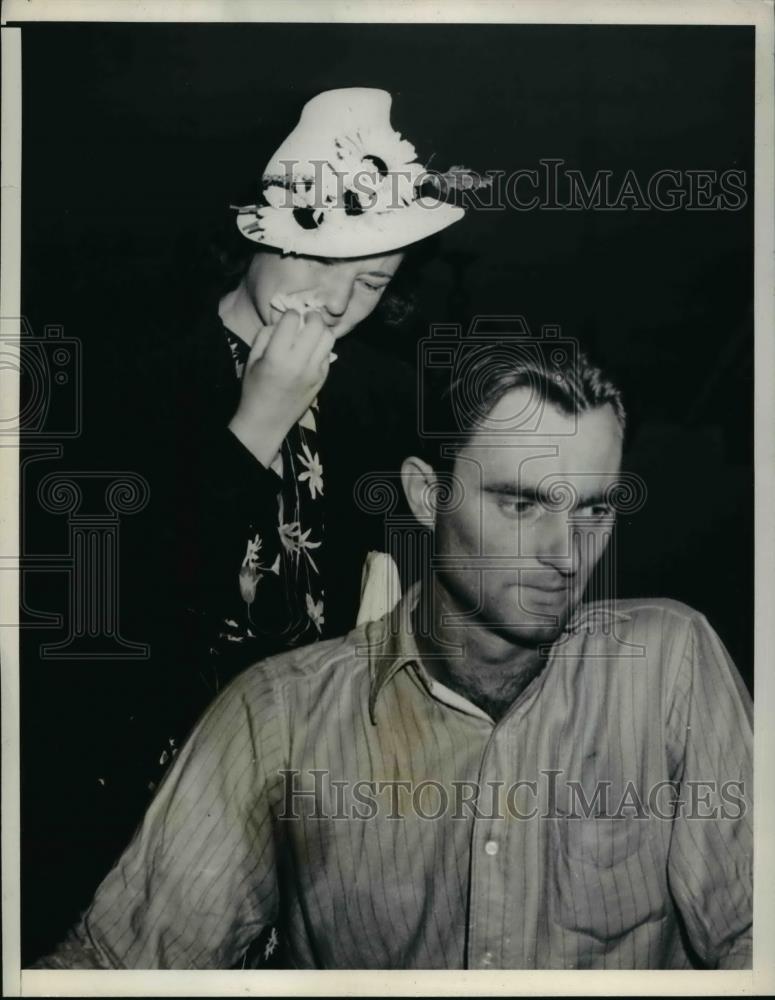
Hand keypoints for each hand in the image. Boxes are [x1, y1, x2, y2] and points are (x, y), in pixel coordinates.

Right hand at [228, 310, 334, 467]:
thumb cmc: (254, 388)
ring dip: (320, 331)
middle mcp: (299, 362)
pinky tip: (311, 352)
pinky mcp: (322, 379)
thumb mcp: (252, 359)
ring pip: (328, 338)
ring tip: (311, 334)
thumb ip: (266, 335)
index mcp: (277, 356)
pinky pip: (328, 354)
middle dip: (311, 316)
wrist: (267, 421)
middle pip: (316, 325)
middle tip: (305, 320)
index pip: (293, 319)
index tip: (288, 319)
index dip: (290, 314)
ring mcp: (314, 372)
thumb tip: (283, 321)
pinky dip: (321, 348)